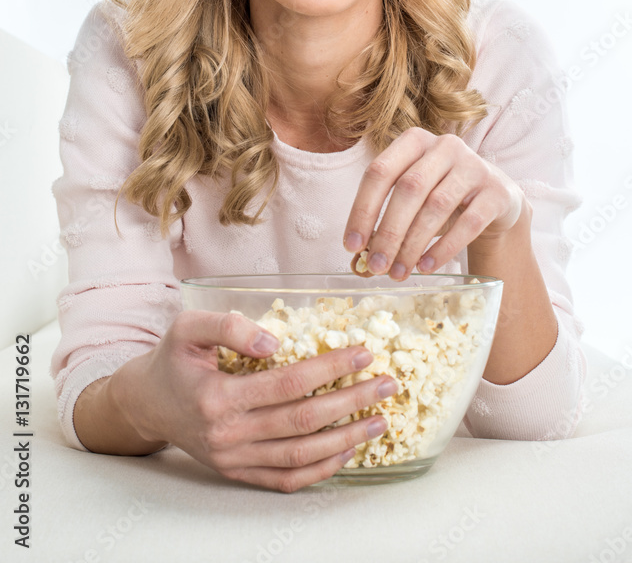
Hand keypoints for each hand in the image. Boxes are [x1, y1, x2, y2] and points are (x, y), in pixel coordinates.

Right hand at [114, 309, 398, 492]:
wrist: (145, 403)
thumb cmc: (171, 360)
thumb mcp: (188, 328)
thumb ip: (228, 326)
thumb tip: (273, 342)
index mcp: (218, 397)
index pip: (288, 383)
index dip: (330, 368)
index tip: (363, 354)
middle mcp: (229, 434)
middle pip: (303, 421)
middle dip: (352, 402)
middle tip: (387, 385)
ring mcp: (234, 460)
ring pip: (301, 456)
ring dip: (346, 439)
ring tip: (379, 420)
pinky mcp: (238, 473)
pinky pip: (286, 480)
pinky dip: (322, 470)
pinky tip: (347, 450)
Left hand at [343, 127, 526, 279]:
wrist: (495, 199)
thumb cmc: (442, 197)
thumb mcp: (413, 200)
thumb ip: (385, 222)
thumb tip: (357, 261)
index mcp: (414, 141)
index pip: (379, 172)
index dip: (362, 209)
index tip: (351, 245)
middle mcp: (444, 146)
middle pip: (409, 188)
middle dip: (388, 232)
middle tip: (376, 266)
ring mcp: (474, 166)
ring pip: (436, 206)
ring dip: (413, 244)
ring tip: (399, 271)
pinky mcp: (496, 192)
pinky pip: (468, 223)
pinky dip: (444, 248)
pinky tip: (426, 266)